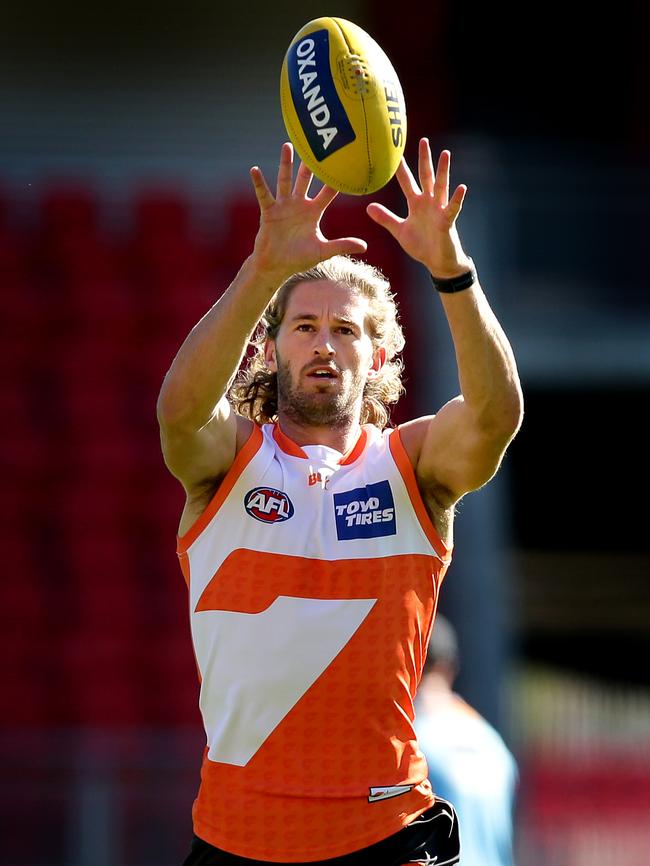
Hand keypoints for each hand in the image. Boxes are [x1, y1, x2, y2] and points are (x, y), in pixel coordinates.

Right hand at [249, 143, 366, 282]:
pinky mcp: (269, 211)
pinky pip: (264, 194)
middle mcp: (299, 204)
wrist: (276, 266)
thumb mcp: (322, 251)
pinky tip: (255, 170)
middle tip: (317, 143)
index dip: (336, 179)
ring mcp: (283, 206)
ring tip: (288, 145)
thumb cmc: (299, 258)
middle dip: (311, 163)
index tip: (344, 162)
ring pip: (285, 180)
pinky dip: (259, 183)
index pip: (328, 191)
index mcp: (314, 211)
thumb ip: (342, 245)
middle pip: (306, 179)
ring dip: (286, 164)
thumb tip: (365, 246)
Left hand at [366, 139, 470, 277]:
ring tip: (445, 154)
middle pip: (426, 177)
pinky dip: (456, 198)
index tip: (394, 153)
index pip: (407, 182)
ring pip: (441, 186)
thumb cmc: (421, 246)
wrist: (438, 262)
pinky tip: (461, 187)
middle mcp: (429, 203)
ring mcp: (439, 210)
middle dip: (424, 159)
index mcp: (416, 204)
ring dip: (443, 171)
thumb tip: (368, 207)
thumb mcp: (399, 231)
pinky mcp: (447, 222)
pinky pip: (453, 208)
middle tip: (423, 140)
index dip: (401, 169)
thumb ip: (386, 218)